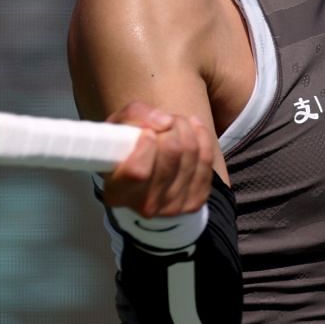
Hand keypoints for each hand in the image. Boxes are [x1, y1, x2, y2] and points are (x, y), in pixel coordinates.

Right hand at [100, 100, 217, 215]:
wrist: (145, 172)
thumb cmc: (125, 148)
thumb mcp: (117, 127)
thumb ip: (134, 116)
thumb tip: (166, 123)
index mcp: (117, 193)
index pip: (138, 170)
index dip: (146, 144)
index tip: (147, 132)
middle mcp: (145, 205)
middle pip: (171, 153)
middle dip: (170, 126)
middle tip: (164, 122)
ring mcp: (173, 207)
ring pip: (191, 153)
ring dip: (185, 128)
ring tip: (175, 124)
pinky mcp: (195, 201)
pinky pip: (207, 160)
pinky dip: (202, 137)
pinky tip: (192, 128)